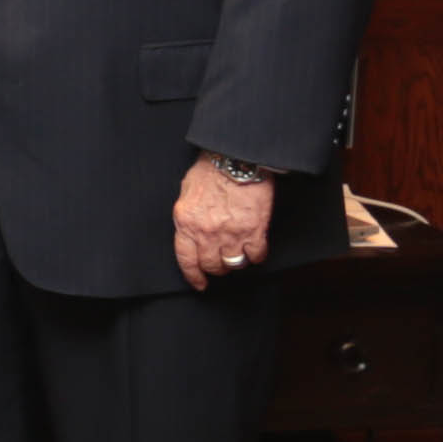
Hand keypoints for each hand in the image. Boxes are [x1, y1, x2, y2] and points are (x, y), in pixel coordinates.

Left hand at [174, 158, 273, 291]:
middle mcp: (207, 232)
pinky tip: (255, 250)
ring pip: (233, 264)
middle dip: (216, 268)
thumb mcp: (187, 192)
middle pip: (211, 265)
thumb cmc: (211, 170)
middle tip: (220, 264)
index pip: (186, 260)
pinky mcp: (254, 230)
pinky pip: (256, 255)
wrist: (236, 157)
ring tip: (237, 255)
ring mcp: (231, 233)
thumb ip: (187, 215)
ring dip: (235, 263)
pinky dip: (256, 256)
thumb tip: (189, 229)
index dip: (193, 276)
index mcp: (186, 222)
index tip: (199, 283)